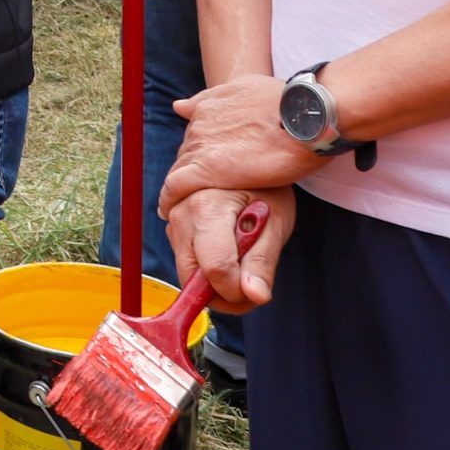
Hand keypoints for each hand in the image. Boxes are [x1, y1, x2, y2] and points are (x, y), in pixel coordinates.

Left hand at [155, 72, 322, 216]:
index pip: (194, 136)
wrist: (303, 116)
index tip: (201, 166)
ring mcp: (201, 147)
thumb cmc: (286, 104)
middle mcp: (199, 125)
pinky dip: (169, 200)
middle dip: (191, 170)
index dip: (198, 153)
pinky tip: (167, 211)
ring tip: (185, 204)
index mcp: (209, 107)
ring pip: (180, 170)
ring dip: (182, 186)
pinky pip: (175, 188)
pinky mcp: (206, 170)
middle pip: (186, 154)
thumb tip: (181, 106)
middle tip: (199, 189)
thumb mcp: (246, 88)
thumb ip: (215, 97)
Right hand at [164, 184, 295, 313]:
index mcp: (207, 208)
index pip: (215, 269)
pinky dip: (208, 268)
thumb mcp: (276, 222)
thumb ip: (263, 261)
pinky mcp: (173, 226)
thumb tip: (255, 296)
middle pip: (192, 277)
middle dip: (222, 293)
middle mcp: (181, 214)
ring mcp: (172, 219)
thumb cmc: (266, 187)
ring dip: (215, 280)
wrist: (247, 153)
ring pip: (188, 273)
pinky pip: (187, 261)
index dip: (237, 292)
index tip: (256, 291)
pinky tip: (229, 251)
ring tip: (244, 259)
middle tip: (251, 286)